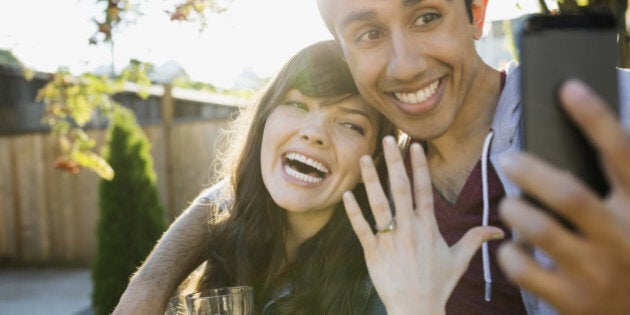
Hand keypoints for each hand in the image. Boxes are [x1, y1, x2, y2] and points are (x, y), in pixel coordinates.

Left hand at [343, 136, 503, 314]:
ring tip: (365, 158)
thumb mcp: (459, 260)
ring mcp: (390, 239)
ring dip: (371, 180)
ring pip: (378, 203)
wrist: (416, 308)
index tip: (414, 145)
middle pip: (400, 188)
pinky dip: (354, 211)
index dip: (419, 166)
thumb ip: (476, 239)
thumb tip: (500, 230)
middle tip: (387, 139)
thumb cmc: (437, 284)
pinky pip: (362, 227)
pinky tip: (348, 194)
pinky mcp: (373, 251)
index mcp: (428, 227)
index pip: (424, 189)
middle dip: (394, 161)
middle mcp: (409, 228)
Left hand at [497, 80, 629, 314]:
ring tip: (510, 203)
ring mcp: (596, 272)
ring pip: (540, 230)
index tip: (568, 87)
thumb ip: (610, 185)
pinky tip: (512, 246)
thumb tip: (575, 137)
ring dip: (515, 210)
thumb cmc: (627, 253)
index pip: (622, 155)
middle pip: (570, 195)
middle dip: (532, 172)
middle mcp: (622, 238)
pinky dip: (510, 253)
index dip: (595, 119)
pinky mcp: (572, 299)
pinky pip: (524, 269)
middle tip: (508, 159)